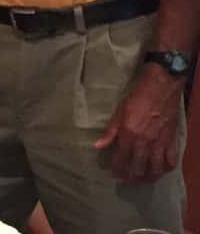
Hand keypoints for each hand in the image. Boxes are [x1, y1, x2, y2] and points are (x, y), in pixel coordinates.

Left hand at [94, 65, 183, 181]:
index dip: (116, 169)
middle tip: (126, 180)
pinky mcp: (171, 141)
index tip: (112, 174)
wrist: (160, 89)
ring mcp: (160, 143)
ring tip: (142, 180)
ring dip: (148, 177)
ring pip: (155, 169)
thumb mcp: (119, 112)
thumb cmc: (137, 98)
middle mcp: (144, 143)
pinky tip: (161, 170)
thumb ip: (110, 131)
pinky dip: (166, 169)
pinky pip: (170, 161)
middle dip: (130, 177)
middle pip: (138, 168)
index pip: (121, 159)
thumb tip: (97, 145)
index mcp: (129, 135)